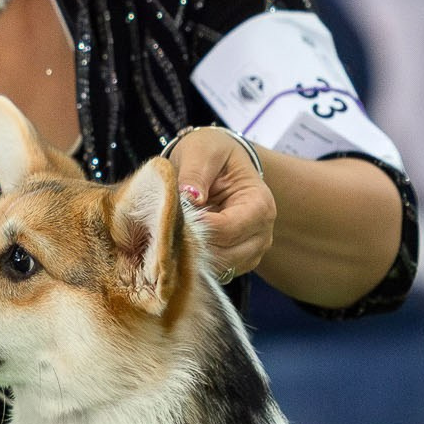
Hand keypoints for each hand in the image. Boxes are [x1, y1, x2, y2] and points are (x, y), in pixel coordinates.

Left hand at [170, 128, 274, 278]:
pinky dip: (193, 263)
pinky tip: (177, 245)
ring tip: (169, 235)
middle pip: (223, 254)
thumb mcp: (202, 151)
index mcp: (260, 205)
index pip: (227, 230)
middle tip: (161, 229)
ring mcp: (251, 252)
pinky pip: (213, 272)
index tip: (168, 218)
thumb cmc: (212, 154)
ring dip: (190, 256)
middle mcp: (262, 234)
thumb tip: (189, 197)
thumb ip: (195, 172)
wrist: (219, 164)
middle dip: (190, 244)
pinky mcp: (236, 263)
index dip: (196, 228)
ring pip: (217, 268)